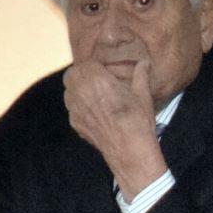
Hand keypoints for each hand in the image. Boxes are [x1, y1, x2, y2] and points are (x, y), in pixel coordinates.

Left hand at [64, 60, 167, 200]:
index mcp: (97, 80)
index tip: (106, 69)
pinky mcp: (74, 122)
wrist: (128, 150)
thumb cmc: (138, 120)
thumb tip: (144, 62)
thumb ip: (141, 75)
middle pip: (72, 74)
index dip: (96, 65)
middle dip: (83, 74)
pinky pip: (72, 107)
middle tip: (98, 79)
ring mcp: (74, 109)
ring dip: (79, 88)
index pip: (86, 63)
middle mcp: (81, 92)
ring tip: (96, 94)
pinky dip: (80, 105)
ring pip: (69, 91)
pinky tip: (96, 111)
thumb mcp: (143, 95)